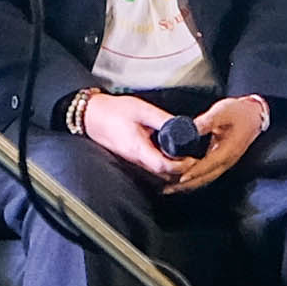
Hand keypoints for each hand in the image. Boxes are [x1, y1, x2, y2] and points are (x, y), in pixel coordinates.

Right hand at [71, 89, 188, 180]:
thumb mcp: (143, 110)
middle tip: (195, 158)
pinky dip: (164, 167)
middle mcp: (136, 160)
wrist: (92, 116)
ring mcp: (133, 163)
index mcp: (138, 149)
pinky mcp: (132, 161)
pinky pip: (152, 170)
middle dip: (182, 170)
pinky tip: (170, 156)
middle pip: (164, 175)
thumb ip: (164, 120)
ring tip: (186, 157)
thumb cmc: (114, 111)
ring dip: (174, 169)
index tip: (192, 158)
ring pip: (158, 175)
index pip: (163, 167)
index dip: (181, 165)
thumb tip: (184, 127)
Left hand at [161, 93, 270, 193]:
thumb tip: (190, 128)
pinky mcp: (222, 161)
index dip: (195, 172)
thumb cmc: (239, 113)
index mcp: (228, 150)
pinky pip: (207, 174)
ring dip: (189, 185)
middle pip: (205, 178)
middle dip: (186, 185)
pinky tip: (184, 180)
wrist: (253, 115)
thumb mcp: (222, 111)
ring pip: (206, 179)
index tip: (180, 178)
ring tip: (171, 189)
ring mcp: (225, 163)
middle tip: (168, 189)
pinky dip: (194, 179)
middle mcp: (227, 160)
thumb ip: (207, 121)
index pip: (209, 165)